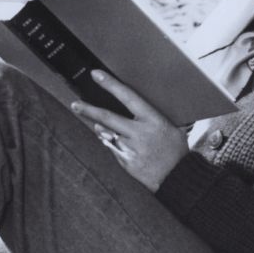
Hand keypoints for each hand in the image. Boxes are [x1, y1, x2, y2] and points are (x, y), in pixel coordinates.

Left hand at [70, 70, 187, 191]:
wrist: (178, 177)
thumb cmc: (176, 151)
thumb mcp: (173, 127)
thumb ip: (155, 116)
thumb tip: (145, 105)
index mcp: (152, 119)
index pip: (128, 96)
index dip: (110, 84)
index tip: (96, 75)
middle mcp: (139, 132)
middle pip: (107, 117)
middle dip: (88, 109)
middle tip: (75, 104)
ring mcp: (131, 148)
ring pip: (106, 134)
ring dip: (99, 128)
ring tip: (96, 124)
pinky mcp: (125, 161)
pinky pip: (112, 147)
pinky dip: (110, 142)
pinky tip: (114, 141)